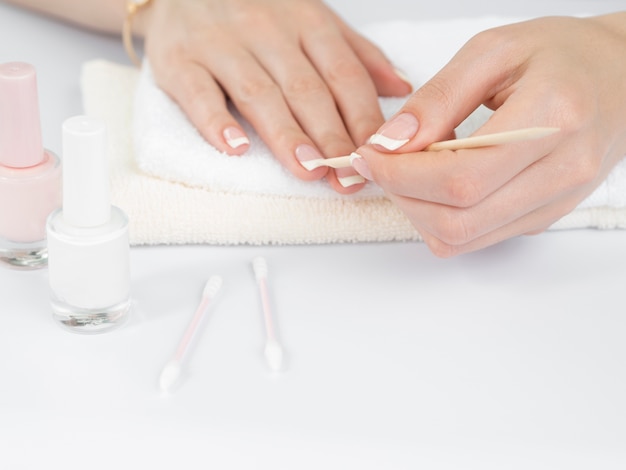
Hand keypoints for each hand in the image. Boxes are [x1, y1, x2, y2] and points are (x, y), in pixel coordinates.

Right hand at [142, 0, 411, 192]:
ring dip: (285, 134)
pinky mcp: (179, 59)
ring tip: (307, 169)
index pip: (344, 75)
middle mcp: (266, 30)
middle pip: (306, 89)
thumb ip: (355, 53)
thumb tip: (400, 87)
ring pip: (259, 93)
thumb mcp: (311, 20)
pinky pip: (197, 92)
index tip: (376, 157)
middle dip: (330, 137)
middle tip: (345, 176)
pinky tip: (235, 149)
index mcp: (306, 22)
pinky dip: (215, 121)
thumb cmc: (256, 11)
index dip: (362, 118)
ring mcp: (220, 43)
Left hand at [352, 13, 625, 255]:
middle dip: (401, 196)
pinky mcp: (542, 218)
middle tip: (380, 164)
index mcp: (552, 121)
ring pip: (462, 239)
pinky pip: (476, 238)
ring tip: (405, 172)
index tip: (369, 154)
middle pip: (457, 220)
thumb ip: (437, 99)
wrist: (620, 77)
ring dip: (416, 212)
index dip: (400, 174)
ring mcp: (554, 203)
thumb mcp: (492, 53)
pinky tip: (434, 184)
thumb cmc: (561, 56)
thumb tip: (390, 142)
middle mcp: (560, 174)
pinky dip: (440, 218)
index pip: (460, 178)